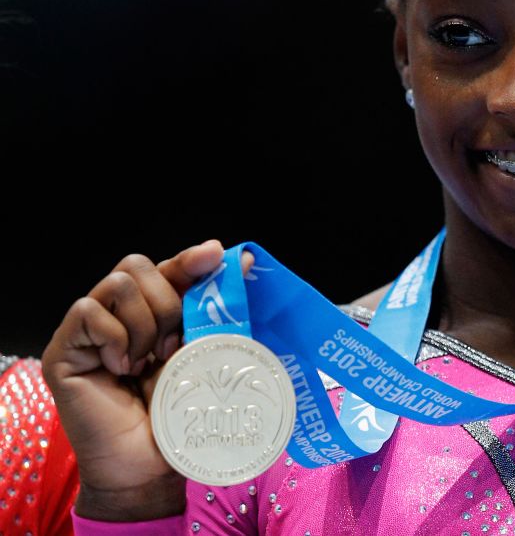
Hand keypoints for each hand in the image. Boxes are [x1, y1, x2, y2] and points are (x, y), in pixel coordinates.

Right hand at [41, 240, 254, 520]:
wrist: (151, 467)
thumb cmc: (179, 417)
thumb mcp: (203, 355)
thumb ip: (216, 312)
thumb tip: (242, 262)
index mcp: (154, 314)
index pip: (168, 268)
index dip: (190, 260)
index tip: (215, 256)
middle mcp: (119, 316)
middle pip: (139, 266)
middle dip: (167, 302)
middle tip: (171, 347)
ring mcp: (90, 331)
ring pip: (118, 284)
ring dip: (144, 324)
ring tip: (146, 362)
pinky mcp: (65, 349)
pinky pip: (89, 310)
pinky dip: (115, 337)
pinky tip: (121, 368)